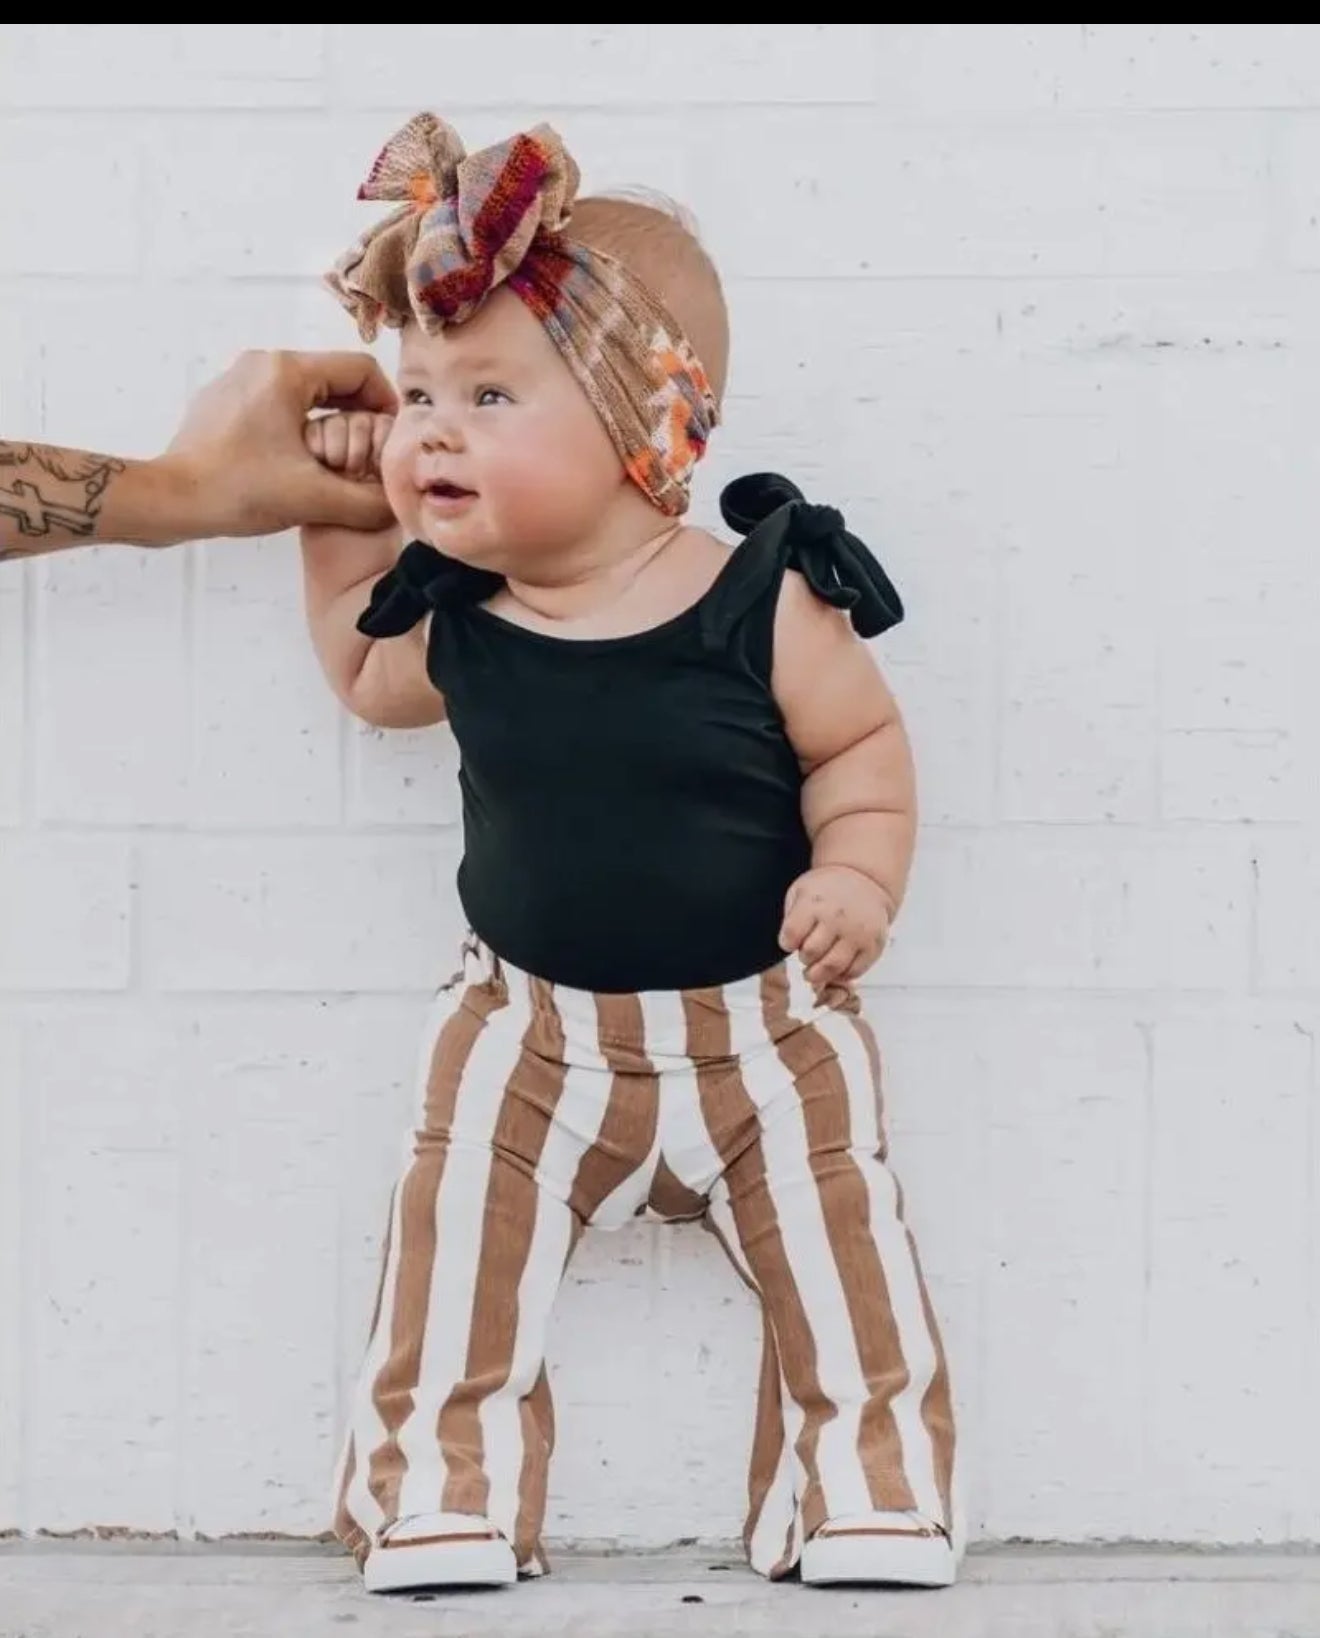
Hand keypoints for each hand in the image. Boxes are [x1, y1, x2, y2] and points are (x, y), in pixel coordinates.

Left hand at [155, 350, 397, 539]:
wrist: (170, 500)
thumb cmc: (237, 490)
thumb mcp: (315, 499)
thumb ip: (369, 502)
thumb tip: (401, 502)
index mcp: (287, 372)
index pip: (361, 369)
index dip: (387, 404)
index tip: (391, 441)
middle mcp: (262, 364)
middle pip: (333, 379)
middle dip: (359, 416)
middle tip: (369, 457)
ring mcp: (238, 380)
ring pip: (305, 393)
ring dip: (330, 423)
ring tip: (337, 464)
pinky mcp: (223, 401)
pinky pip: (275, 404)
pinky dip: (297, 428)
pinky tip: (297, 465)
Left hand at [778, 864, 892, 986]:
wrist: (865, 879)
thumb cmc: (827, 889)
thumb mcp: (799, 892)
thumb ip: (790, 920)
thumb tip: (789, 950)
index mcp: (814, 903)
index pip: (791, 935)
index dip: (787, 943)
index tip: (790, 942)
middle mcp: (837, 917)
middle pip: (811, 954)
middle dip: (804, 958)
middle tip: (807, 953)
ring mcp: (858, 932)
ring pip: (832, 967)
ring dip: (819, 973)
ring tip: (816, 968)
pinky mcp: (874, 945)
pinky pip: (854, 972)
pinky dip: (841, 975)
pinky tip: (836, 965)